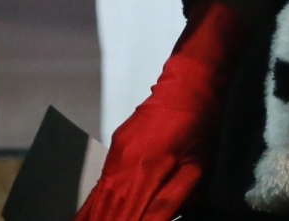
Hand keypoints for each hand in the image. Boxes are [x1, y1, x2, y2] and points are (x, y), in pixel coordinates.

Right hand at [76, 0, 251, 220]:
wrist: (191, 81)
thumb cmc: (202, 124)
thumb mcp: (197, 165)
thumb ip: (172, 198)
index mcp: (147, 168)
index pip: (128, 215)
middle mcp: (125, 161)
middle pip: (108, 207)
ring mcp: (117, 151)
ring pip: (99, 195)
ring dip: (92, 216)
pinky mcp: (117, 144)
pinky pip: (101, 180)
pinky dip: (93, 201)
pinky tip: (86, 215)